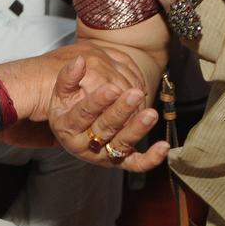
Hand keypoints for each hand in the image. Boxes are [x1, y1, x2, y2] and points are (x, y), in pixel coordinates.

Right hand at [48, 56, 167, 172]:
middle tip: (135, 93)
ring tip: (151, 114)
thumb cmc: (68, 108)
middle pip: (104, 128)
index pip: (82, 114)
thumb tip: (79, 61)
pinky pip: (136, 164)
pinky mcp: (119, 162)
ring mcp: (103, 155)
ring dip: (137, 130)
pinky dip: (151, 158)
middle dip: (121, 111)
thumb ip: (68, 77)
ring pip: (121, 145)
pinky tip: (163, 147)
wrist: (74, 131)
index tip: (111, 88)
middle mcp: (84, 144)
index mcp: (66, 127)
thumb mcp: (61, 93)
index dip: (97, 102)